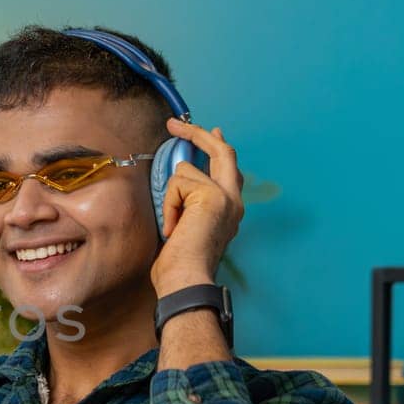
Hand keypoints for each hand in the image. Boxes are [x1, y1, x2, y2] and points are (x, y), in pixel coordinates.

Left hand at [151, 118, 244, 297]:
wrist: (187, 279)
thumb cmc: (180, 264)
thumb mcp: (186, 225)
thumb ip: (190, 202)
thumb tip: (180, 176)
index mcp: (230, 209)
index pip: (228, 167)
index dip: (217, 146)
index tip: (212, 131)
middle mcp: (234, 201)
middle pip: (222, 152)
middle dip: (198, 134)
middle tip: (175, 125)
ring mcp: (226, 197)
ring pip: (185, 171)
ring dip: (170, 197)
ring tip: (174, 225)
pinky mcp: (213, 195)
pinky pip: (177, 183)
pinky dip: (169, 204)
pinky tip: (174, 226)